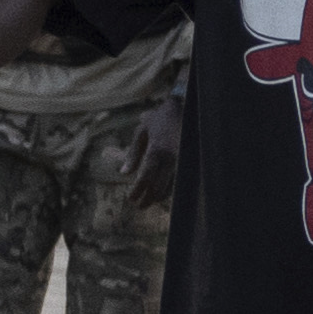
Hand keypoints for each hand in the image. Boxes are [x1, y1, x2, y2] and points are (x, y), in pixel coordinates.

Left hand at [129, 93, 181, 208]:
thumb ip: (132, 153)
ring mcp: (182, 160)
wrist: (184, 108)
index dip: (138, 190)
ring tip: (150, 201)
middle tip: (139, 206)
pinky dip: (170, 188)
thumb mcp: (141, 132)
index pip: (145, 177)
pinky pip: (179, 179)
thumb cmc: (159, 119)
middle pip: (158, 186)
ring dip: (159, 196)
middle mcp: (171, 157)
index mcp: (156, 150)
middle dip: (148, 198)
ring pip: (171, 185)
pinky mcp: (189, 160)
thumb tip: (123, 173)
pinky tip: (163, 193)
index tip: (131, 199)